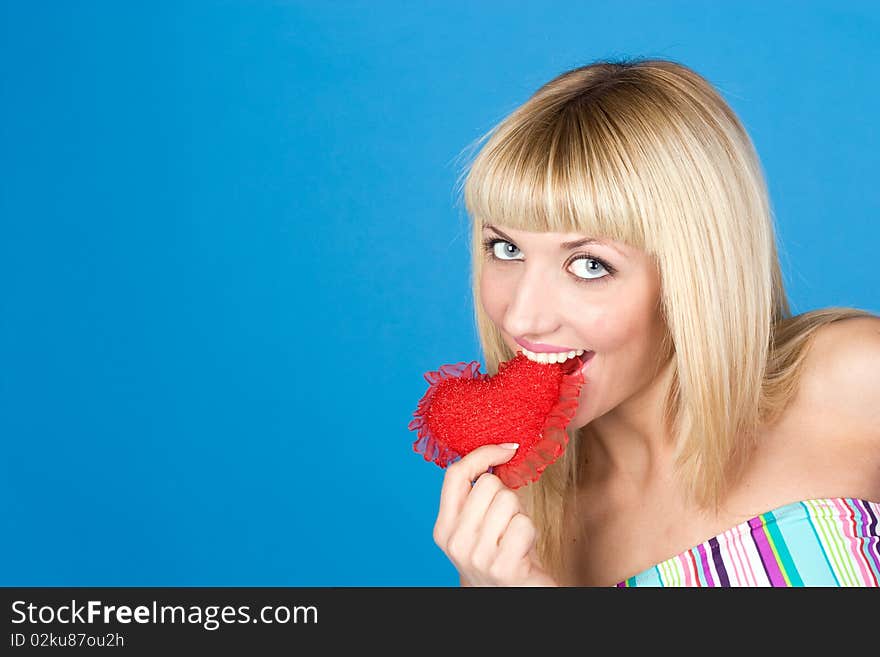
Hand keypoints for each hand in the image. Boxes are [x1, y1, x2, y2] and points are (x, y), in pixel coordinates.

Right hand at [432, 443, 558, 585]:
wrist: (512, 597)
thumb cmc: (502, 554)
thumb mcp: (479, 525)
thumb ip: (478, 496)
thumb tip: (500, 450)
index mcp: (444, 527)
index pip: (454, 475)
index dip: (483, 454)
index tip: (507, 449)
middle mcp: (454, 542)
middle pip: (487, 484)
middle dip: (507, 495)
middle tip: (508, 519)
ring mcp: (476, 556)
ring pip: (508, 501)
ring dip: (520, 515)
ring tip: (514, 536)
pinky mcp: (502, 568)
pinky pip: (523, 524)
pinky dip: (530, 533)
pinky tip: (523, 549)